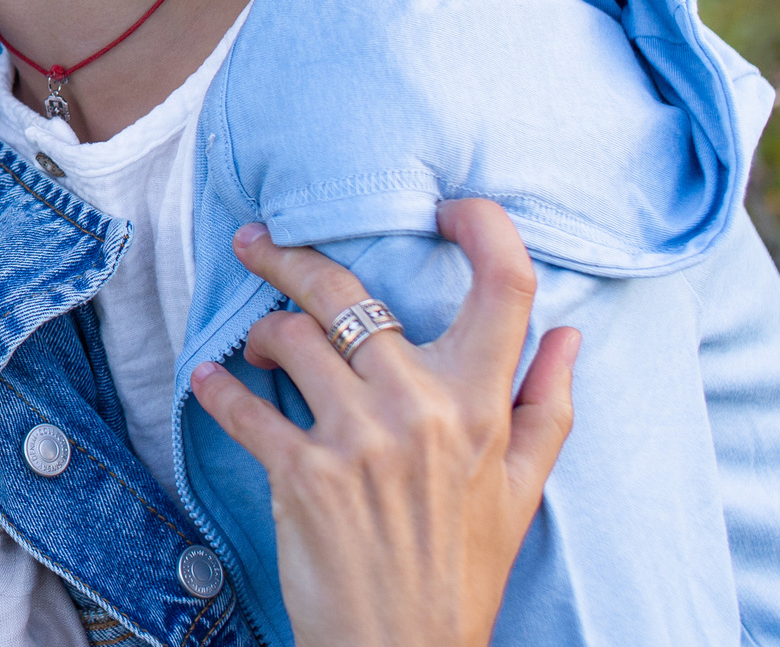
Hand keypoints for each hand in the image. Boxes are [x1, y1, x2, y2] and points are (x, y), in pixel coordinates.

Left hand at [189, 199, 578, 646]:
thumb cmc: (463, 570)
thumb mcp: (523, 491)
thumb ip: (546, 406)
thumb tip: (570, 332)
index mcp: (482, 404)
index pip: (505, 286)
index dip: (483, 227)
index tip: (446, 207)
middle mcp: (422, 407)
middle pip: (346, 291)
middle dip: (288, 255)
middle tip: (257, 241)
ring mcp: (358, 437)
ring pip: (289, 336)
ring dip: (261, 333)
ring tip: (255, 345)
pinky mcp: (302, 472)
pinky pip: (243, 407)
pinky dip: (217, 389)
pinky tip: (209, 381)